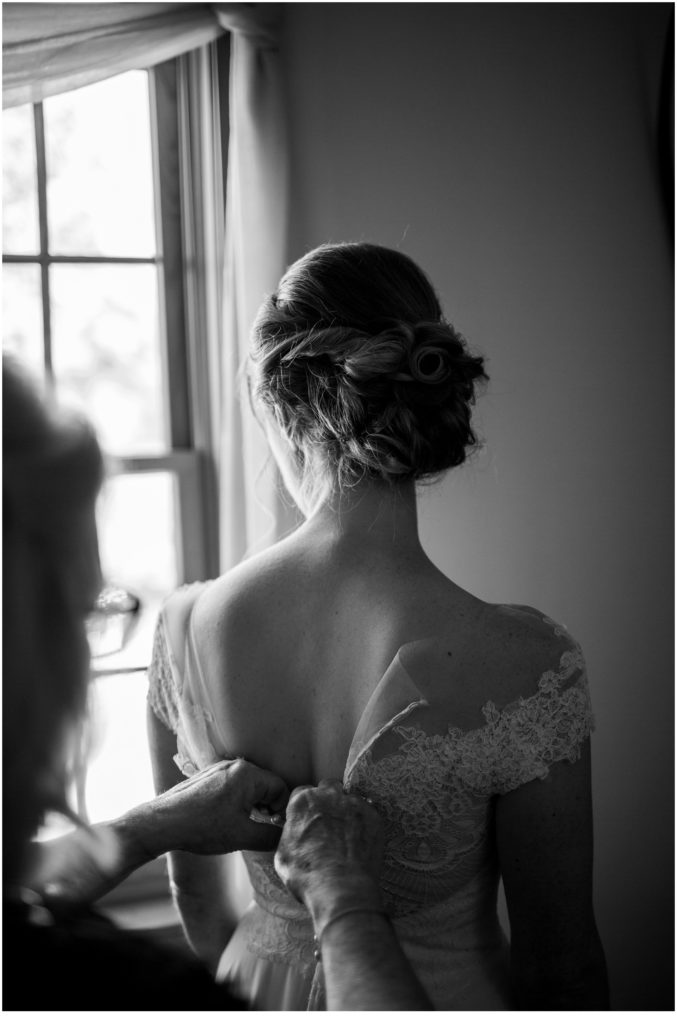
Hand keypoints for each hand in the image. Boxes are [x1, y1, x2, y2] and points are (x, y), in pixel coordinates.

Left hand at [147, 757, 289, 855]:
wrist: (161, 823)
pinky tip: (226, 819)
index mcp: (248, 774)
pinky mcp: (208, 776)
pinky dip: (237, 801)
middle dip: (267, 807)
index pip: (281, 787)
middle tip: (260, 828)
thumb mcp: (242, 836)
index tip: (275, 828)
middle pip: (265, 785)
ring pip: (249, 786)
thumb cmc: (202, 827)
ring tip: (242, 826)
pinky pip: (233, 785)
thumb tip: (286, 838)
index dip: (282, 810)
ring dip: (252, 805)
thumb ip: (271, 836)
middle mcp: (235, 765)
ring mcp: (220, 768)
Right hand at [274, 779, 384, 918]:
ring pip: (349, 798)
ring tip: (345, 833)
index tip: (306, 819)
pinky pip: (368, 812)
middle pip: (327, 788)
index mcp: (303, 802)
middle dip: (326, 800)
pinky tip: (359, 841)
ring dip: (346, 810)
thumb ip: (289, 834)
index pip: (301, 793)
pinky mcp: (373, 816)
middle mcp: (329, 796)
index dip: (304, 808)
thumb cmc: (308, 876)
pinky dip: (363, 823)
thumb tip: (294, 833)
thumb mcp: (282, 856)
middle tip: (326, 822)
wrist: (343, 889)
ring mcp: (354, 804)